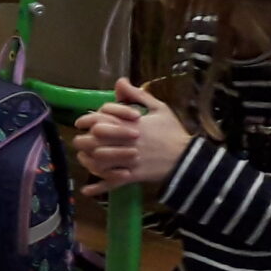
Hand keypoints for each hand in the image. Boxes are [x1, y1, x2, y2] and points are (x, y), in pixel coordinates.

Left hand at [73, 78, 187, 195]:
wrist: (189, 157)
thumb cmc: (173, 132)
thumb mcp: (159, 109)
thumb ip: (138, 95)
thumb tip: (120, 81)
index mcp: (131, 124)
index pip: (98, 119)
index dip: (86, 120)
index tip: (82, 123)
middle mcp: (126, 141)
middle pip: (92, 141)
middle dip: (83, 141)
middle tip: (82, 141)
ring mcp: (129, 160)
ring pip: (98, 162)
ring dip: (87, 161)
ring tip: (85, 158)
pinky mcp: (133, 175)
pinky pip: (112, 182)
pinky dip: (98, 188)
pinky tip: (87, 190)